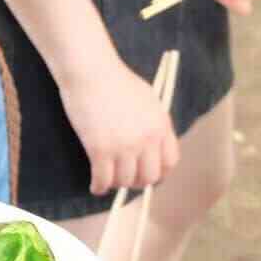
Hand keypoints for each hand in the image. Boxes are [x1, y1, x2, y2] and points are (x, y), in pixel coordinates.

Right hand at [59, 57, 178, 193]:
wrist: (91, 72)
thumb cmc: (115, 81)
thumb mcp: (148, 100)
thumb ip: (154, 124)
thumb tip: (152, 147)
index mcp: (161, 125)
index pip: (170, 162)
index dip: (159, 172)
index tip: (147, 174)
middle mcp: (146, 139)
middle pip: (148, 177)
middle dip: (136, 182)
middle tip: (125, 179)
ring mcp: (123, 146)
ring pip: (124, 182)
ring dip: (116, 184)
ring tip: (108, 180)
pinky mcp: (100, 150)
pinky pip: (103, 180)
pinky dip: (99, 187)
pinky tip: (96, 187)